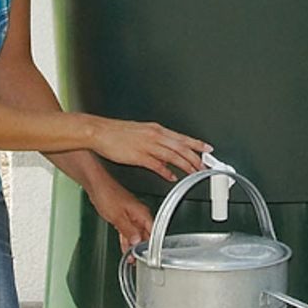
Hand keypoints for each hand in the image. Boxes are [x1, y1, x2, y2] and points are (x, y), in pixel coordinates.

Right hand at [90, 118, 210, 181]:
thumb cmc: (117, 132)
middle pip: (181, 147)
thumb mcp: (141, 131)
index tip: (207, 148)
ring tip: (194, 172)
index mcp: (156, 129)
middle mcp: (154, 136)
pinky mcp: (138, 156)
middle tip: (205, 165)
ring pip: (172, 155)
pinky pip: (156, 165)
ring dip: (185, 165)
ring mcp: (147, 146)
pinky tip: (172, 177)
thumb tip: (166, 150)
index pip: (181, 137)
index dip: (196, 143)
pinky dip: (166, 172)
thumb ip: (155, 141)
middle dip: (195, 157)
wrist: (100, 132)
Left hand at [90, 181, 153, 253]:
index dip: (152, 244)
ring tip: (131, 258)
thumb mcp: (118, 217)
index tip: (149, 256)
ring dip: (133, 246)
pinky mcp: (122, 216)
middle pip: (145, 234)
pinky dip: (126, 240)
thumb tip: (137, 241)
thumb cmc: (107, 194)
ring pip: (135, 234)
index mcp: (141, 212)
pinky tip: (125, 247)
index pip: (153, 231)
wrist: (96, 186)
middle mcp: (138, 213)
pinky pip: (127, 231)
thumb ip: (129, 230)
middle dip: (142, 248)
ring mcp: (130, 215)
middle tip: (138, 260)